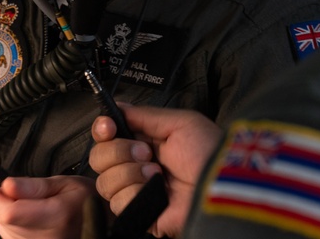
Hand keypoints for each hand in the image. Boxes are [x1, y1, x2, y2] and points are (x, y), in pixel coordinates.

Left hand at [0, 175, 94, 238]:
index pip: (8, 212)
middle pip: (2, 220)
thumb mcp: (65, 183)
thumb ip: (34, 186)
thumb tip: (6, 185)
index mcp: (55, 217)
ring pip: (2, 228)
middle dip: (0, 201)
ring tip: (29, 204)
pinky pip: (9, 237)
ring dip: (6, 213)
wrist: (101, 225)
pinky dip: (12, 224)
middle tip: (16, 189)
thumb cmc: (86, 202)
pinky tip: (28, 217)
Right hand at [90, 105, 221, 237]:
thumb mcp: (180, 122)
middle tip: (146, 151)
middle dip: (119, 150)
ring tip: (156, 172)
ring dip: (130, 173)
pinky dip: (136, 193)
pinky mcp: (139, 213)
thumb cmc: (209, 153)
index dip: (102, 130)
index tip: (108, 127)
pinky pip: (118, 202)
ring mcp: (136, 190)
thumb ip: (144, 115)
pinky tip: (156, 189)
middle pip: (99, 157)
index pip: (106, 136)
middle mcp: (135, 166)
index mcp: (143, 143)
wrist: (220, 185)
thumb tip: (118, 107)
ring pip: (105, 181)